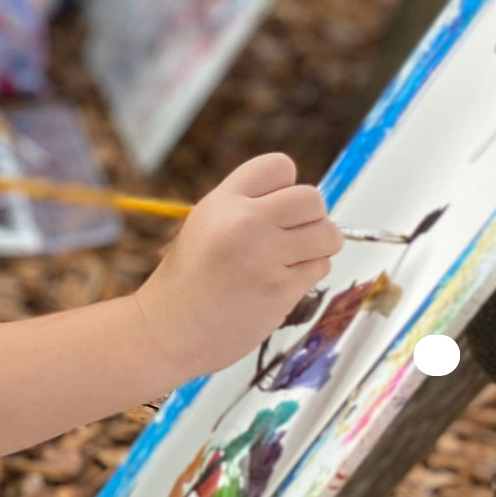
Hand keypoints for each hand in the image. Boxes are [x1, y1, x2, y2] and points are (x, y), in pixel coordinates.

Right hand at [132, 153, 341, 378]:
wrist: (168, 331)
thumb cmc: (188, 280)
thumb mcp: (205, 224)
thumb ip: (248, 206)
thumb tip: (306, 204)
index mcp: (222, 202)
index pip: (280, 165)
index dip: (285, 186)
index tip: (275, 209)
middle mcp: (245, 223)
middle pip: (312, 198)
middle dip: (311, 217)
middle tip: (293, 236)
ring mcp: (265, 257)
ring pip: (328, 235)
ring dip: (318, 247)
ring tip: (290, 260)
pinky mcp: (281, 290)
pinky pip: (319, 268)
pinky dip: (307, 275)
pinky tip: (279, 284)